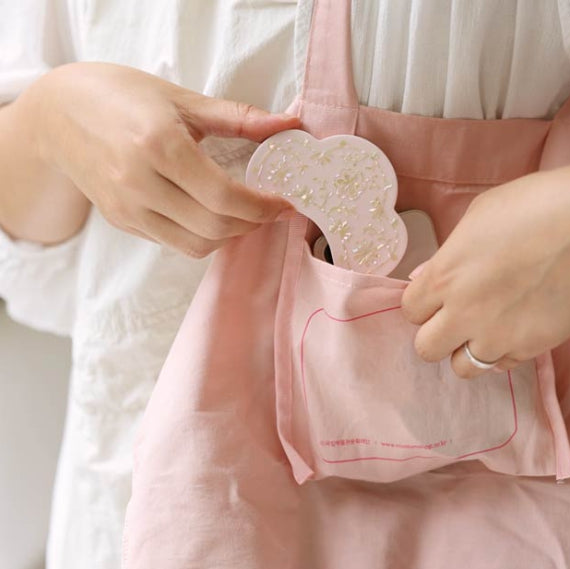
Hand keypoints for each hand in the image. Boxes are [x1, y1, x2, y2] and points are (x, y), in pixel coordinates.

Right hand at [22, 62, 299, 256]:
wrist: (56, 115)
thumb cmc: (120, 97)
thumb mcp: (180, 98)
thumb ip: (238, 116)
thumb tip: (288, 124)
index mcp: (159, 147)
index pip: (225, 197)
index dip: (263, 206)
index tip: (285, 201)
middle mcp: (140, 184)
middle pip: (214, 227)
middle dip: (253, 223)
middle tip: (271, 208)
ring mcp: (129, 209)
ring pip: (196, 246)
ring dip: (230, 235)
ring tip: (245, 213)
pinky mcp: (123, 222)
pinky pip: (175, 243)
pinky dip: (203, 237)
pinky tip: (214, 216)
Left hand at [401, 156, 569, 377]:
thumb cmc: (535, 205)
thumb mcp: (477, 218)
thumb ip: (446, 255)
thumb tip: (425, 277)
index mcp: (445, 277)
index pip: (409, 312)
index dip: (421, 304)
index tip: (434, 298)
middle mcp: (465, 313)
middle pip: (426, 349)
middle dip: (435, 334)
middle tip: (453, 318)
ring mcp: (500, 335)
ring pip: (462, 368)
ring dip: (466, 350)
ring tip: (483, 329)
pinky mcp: (534, 346)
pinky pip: (503, 365)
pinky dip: (502, 352)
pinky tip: (513, 328)